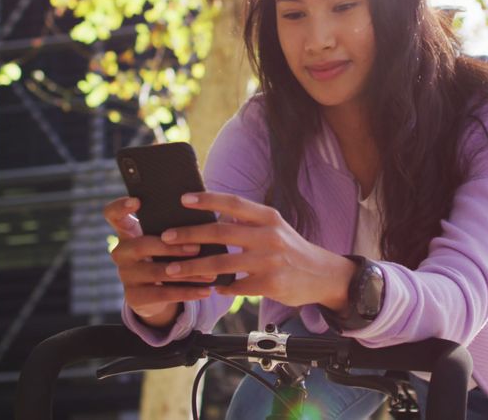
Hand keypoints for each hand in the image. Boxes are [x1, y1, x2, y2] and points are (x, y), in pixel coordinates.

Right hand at [104, 196, 214, 327]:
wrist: (156, 294)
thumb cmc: (165, 255)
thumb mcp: (166, 240)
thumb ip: (174, 226)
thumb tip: (206, 213)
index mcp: (128, 232)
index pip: (113, 214)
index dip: (121, 207)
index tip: (137, 200)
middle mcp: (121, 252)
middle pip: (141, 245)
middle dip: (172, 247)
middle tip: (197, 248)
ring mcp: (125, 275)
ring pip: (156, 272)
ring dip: (187, 272)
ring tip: (210, 273)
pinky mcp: (133, 297)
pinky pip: (163, 294)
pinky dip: (187, 293)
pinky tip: (206, 291)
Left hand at [157, 192, 357, 309]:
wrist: (322, 275)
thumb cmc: (291, 249)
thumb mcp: (274, 227)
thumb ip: (247, 221)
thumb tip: (214, 214)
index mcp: (268, 217)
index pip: (234, 203)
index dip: (208, 199)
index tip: (183, 199)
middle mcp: (269, 236)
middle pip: (221, 233)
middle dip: (189, 235)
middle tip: (165, 237)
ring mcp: (270, 261)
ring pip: (222, 264)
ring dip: (193, 267)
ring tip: (172, 269)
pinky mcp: (270, 284)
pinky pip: (235, 286)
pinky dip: (220, 287)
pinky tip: (210, 288)